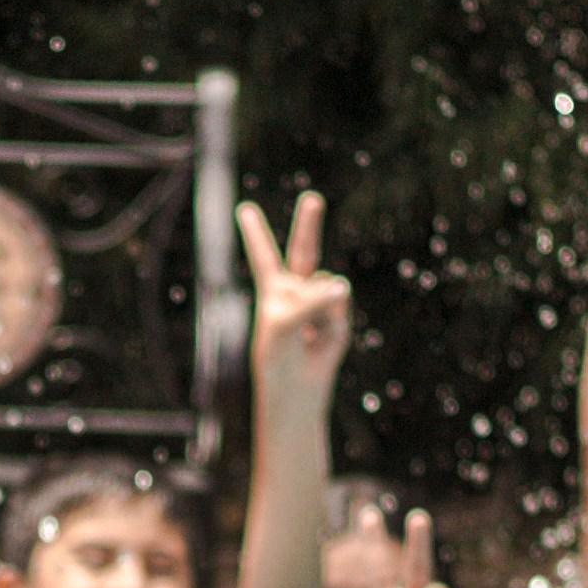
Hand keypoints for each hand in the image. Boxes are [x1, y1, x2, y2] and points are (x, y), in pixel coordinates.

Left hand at [241, 191, 348, 389]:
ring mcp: (320, 300)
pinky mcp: (338, 314)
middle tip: (312, 199)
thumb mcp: (284, 323)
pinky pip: (338, 303)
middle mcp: (296, 289)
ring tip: (305, 334)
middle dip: (309, 225)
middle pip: (304, 250)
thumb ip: (311, 299)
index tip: (244, 208)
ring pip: (324, 285)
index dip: (254, 231)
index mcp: (272, 289)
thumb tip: (342, 286)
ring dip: (316, 309)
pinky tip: (320, 339)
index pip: (263, 255)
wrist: (297, 388)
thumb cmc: (278, 356)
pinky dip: (330, 321)